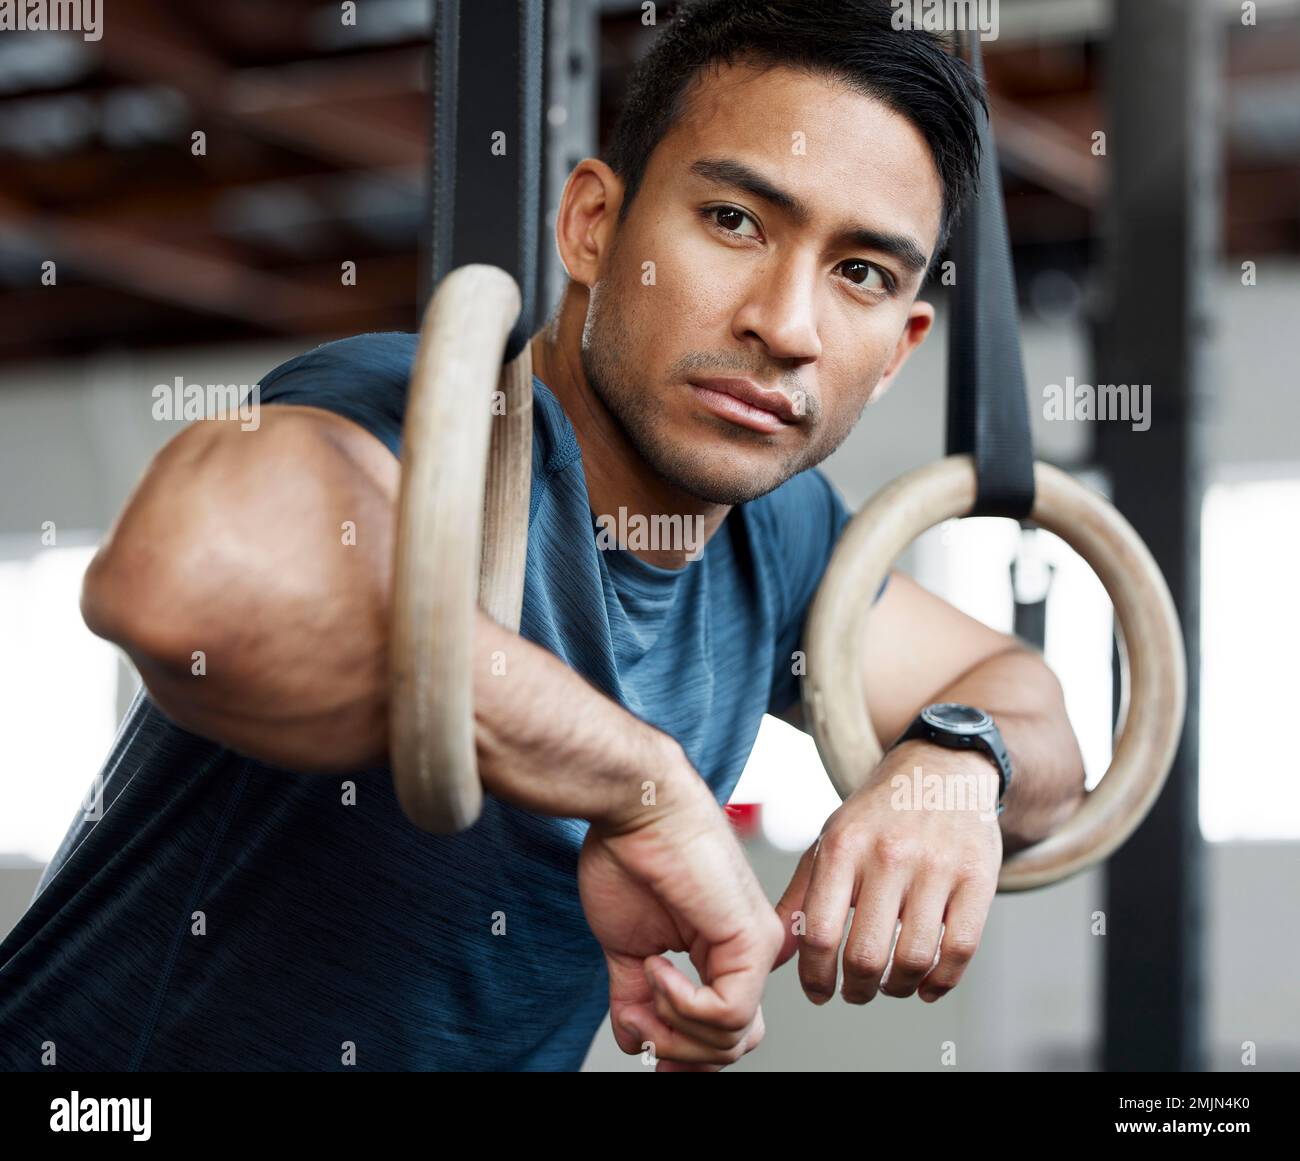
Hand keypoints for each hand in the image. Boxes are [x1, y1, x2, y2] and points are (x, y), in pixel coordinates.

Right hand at [580, 768, 783, 1071]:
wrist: (635, 809)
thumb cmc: (631, 856)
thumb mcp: (629, 947)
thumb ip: (637, 996)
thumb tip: (635, 1040)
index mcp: (722, 952)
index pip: (725, 1029)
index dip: (686, 1051)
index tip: (648, 1051)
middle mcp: (746, 951)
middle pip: (733, 1043)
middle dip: (680, 1050)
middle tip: (641, 1027)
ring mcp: (754, 946)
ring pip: (732, 1037)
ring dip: (674, 1027)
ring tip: (646, 985)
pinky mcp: (751, 939)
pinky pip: (727, 1012)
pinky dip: (682, 1004)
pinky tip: (658, 966)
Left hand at [773, 740, 1001, 1004]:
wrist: (943, 768)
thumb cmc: (878, 815)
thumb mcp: (830, 840)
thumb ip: (800, 898)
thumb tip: (775, 958)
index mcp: (843, 845)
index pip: (818, 931)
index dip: (815, 976)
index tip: (819, 992)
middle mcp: (889, 854)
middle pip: (866, 954)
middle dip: (857, 989)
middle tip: (855, 992)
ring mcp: (937, 866)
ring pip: (913, 959)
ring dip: (897, 989)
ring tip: (890, 986)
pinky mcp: (979, 877)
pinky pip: (960, 949)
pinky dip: (941, 982)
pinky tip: (926, 985)